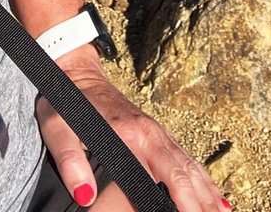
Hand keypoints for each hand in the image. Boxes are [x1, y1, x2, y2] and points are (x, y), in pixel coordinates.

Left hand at [36, 52, 229, 211]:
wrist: (75, 72)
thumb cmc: (65, 102)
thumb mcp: (57, 131)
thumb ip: (70, 162)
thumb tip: (86, 195)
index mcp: (130, 136)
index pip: (167, 178)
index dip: (184, 205)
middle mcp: (151, 133)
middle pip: (187, 174)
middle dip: (203, 204)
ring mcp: (156, 131)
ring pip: (191, 166)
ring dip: (209, 193)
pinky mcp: (155, 132)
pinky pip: (186, 158)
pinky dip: (203, 179)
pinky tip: (214, 196)